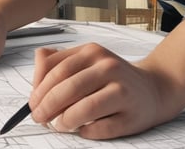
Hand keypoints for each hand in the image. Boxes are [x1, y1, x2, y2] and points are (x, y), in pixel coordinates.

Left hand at [28, 44, 177, 138]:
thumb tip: (35, 74)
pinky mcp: (132, 116)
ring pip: (85, 108)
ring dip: (65, 120)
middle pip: (69, 88)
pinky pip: (103, 128)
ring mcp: (122, 91)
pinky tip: (81, 130)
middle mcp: (108, 67)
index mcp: (92, 52)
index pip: (57, 69)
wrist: (153, 89)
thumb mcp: (86, 61)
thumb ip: (58, 63)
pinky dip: (87, 132)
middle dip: (47, 106)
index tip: (31, 103)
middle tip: (39, 117)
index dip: (39, 89)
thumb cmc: (112, 78)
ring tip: (58, 125)